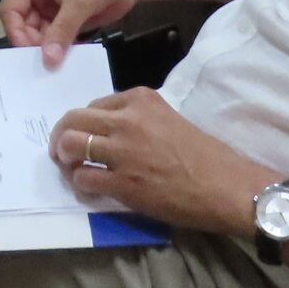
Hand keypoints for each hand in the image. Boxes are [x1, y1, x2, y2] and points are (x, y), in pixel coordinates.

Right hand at [0, 0, 140, 65]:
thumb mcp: (80, 1)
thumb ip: (62, 30)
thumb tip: (48, 60)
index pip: (11, 10)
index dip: (17, 33)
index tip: (31, 54)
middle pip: (22, 26)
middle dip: (33, 45)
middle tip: (46, 65)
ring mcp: (48, 7)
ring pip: (38, 36)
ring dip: (47, 51)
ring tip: (56, 68)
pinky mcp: (63, 20)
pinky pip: (54, 39)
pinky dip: (59, 50)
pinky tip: (67, 62)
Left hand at [50, 89, 269, 235]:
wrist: (226, 186)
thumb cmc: (205, 156)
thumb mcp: (169, 120)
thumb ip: (139, 120)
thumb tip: (111, 133)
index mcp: (141, 100)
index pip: (95, 104)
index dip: (84, 122)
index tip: (84, 133)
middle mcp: (128, 119)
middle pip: (74, 119)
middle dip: (62, 134)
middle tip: (62, 150)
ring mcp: (123, 151)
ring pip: (71, 145)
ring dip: (65, 158)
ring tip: (69, 167)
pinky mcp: (122, 182)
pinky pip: (83, 178)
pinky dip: (79, 183)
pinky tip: (88, 187)